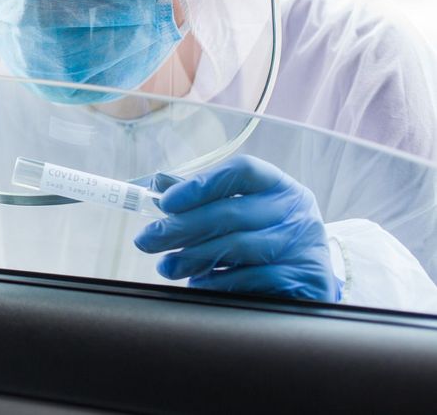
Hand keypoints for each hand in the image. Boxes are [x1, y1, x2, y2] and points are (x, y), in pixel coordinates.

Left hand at [134, 155, 339, 301]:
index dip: (200, 185)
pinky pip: (251, 278)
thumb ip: (201, 198)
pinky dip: (218, 281)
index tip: (165, 203)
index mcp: (277, 185)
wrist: (309, 281)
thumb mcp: (238, 212)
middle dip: (180, 228)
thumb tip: (157, 183)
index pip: (241, 172)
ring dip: (192, 257)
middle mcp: (295, 210)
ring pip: (237, 246)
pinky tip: (198, 283)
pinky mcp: (305, 277)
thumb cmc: (263, 238)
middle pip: (231, 212)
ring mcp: (303, 244)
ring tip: (166, 266)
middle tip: (146, 240)